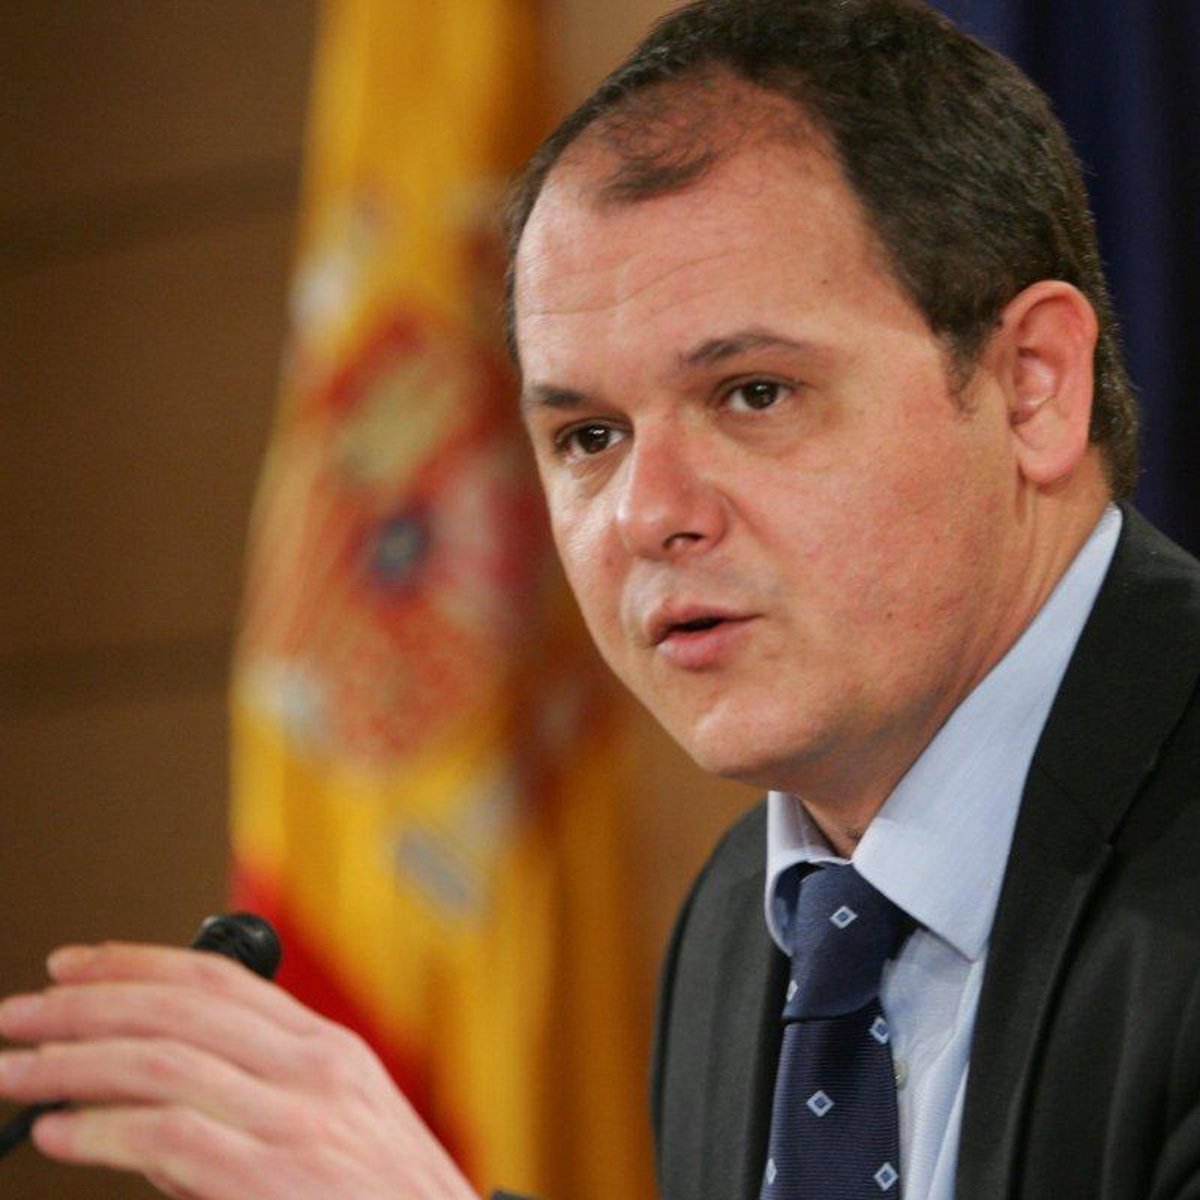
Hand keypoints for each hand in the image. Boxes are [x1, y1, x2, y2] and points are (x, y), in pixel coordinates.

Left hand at [0, 942, 478, 1199]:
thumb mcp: (334, 1125)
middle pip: (181, 1008)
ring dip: (74, 1062)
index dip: (136, 963)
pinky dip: (100, 1130)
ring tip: (18, 1071)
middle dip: (87, 1004)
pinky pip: (167, 1137)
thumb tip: (143, 1086)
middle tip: (19, 1014)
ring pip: (163, 1062)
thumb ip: (249, 1096)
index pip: (219, 978)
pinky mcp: (272, 1181)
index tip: (74, 964)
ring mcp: (297, 1121)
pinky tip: (56, 1133)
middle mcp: (313, 1068)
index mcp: (327, 1047)